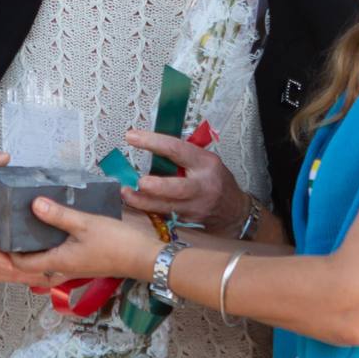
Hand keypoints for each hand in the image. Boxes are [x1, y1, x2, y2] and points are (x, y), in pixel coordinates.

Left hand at [10, 197, 165, 286]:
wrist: (144, 257)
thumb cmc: (117, 244)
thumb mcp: (86, 223)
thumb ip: (59, 214)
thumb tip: (34, 204)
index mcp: (58, 262)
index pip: (22, 265)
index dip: (7, 254)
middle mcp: (64, 269)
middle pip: (33, 266)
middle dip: (18, 254)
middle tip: (8, 235)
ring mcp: (75, 267)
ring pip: (46, 262)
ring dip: (35, 251)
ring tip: (27, 231)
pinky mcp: (85, 262)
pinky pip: (60, 258)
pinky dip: (51, 248)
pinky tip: (54, 231)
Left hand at [120, 128, 249, 231]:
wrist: (233, 211)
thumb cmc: (217, 180)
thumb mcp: (206, 160)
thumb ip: (183, 155)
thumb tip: (151, 144)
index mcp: (205, 163)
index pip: (177, 150)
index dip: (154, 142)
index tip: (132, 137)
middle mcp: (201, 186)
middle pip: (178, 188)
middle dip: (157, 186)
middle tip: (140, 182)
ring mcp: (193, 207)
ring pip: (165, 206)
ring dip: (142, 201)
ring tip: (125, 193)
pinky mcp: (185, 220)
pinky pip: (162, 214)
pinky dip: (147, 208)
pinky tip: (134, 203)